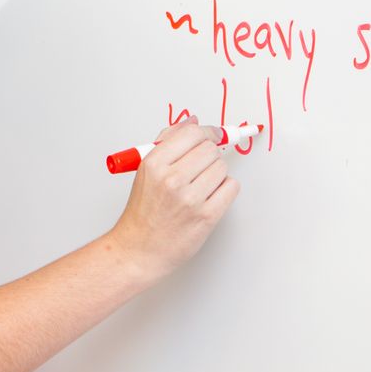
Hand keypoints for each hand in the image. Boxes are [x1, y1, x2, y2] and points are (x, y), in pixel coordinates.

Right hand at [107, 120, 239, 282]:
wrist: (139, 250)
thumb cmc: (143, 211)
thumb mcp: (146, 170)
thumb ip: (168, 141)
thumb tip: (193, 121)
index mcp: (154, 164)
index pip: (192, 133)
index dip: (208, 132)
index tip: (213, 135)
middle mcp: (171, 180)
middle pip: (210, 149)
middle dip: (210, 154)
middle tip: (202, 165)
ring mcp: (190, 200)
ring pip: (222, 168)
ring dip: (217, 173)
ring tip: (202, 184)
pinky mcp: (206, 217)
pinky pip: (231, 188)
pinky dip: (225, 189)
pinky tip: (211, 196)